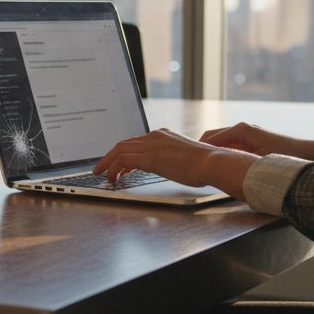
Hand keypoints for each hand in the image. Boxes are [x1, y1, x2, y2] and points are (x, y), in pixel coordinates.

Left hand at [92, 128, 256, 198]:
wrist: (212, 163)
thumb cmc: (204, 165)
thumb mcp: (182, 159)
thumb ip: (169, 159)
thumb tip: (163, 167)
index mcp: (162, 135)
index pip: (135, 142)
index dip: (123, 153)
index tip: (118, 165)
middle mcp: (154, 136)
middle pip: (123, 144)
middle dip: (110, 157)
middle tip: (101, 168)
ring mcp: (151, 145)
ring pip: (119, 150)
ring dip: (107, 163)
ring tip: (101, 174)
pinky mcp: (149, 157)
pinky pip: (122, 160)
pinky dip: (113, 169)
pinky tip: (112, 178)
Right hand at [199, 122, 298, 156]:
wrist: (305, 152)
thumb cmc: (284, 155)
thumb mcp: (258, 160)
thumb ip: (237, 160)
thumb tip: (219, 167)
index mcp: (241, 130)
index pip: (211, 139)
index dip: (199, 150)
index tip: (189, 161)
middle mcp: (241, 128)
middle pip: (212, 136)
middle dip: (200, 148)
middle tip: (190, 163)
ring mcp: (245, 132)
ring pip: (219, 140)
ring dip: (210, 151)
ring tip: (200, 164)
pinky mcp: (249, 138)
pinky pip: (228, 144)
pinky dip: (220, 152)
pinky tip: (217, 164)